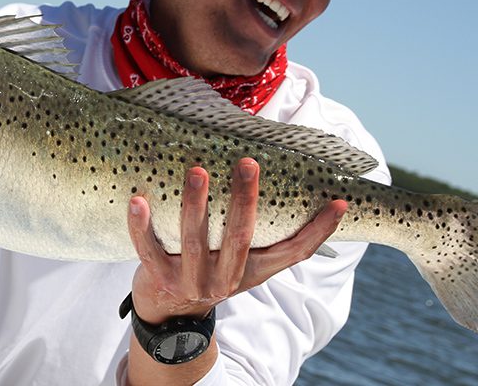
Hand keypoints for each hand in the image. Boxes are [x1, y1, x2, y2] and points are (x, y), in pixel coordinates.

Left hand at [127, 157, 347, 324]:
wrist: (170, 314)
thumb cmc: (213, 270)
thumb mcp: (246, 261)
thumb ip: (266, 236)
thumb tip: (309, 195)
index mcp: (252, 271)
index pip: (293, 252)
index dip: (318, 230)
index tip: (339, 201)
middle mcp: (225, 279)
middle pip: (240, 239)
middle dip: (244, 200)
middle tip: (248, 163)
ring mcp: (191, 282)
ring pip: (194, 242)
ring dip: (195, 206)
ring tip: (196, 171)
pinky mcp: (158, 280)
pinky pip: (148, 250)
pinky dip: (141, 226)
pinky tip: (138, 200)